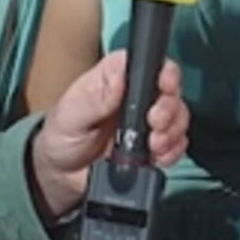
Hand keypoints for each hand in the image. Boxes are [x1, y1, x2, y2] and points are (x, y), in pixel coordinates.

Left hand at [28, 49, 188, 219]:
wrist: (62, 176)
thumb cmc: (61, 136)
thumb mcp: (70, 115)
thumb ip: (94, 98)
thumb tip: (119, 75)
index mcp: (115, 78)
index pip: (147, 63)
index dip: (163, 71)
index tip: (165, 86)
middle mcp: (135, 96)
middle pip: (170, 90)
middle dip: (169, 107)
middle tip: (155, 123)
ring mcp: (146, 122)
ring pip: (178, 116)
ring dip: (172, 131)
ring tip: (153, 144)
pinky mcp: (154, 147)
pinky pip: (177, 144)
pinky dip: (173, 151)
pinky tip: (157, 156)